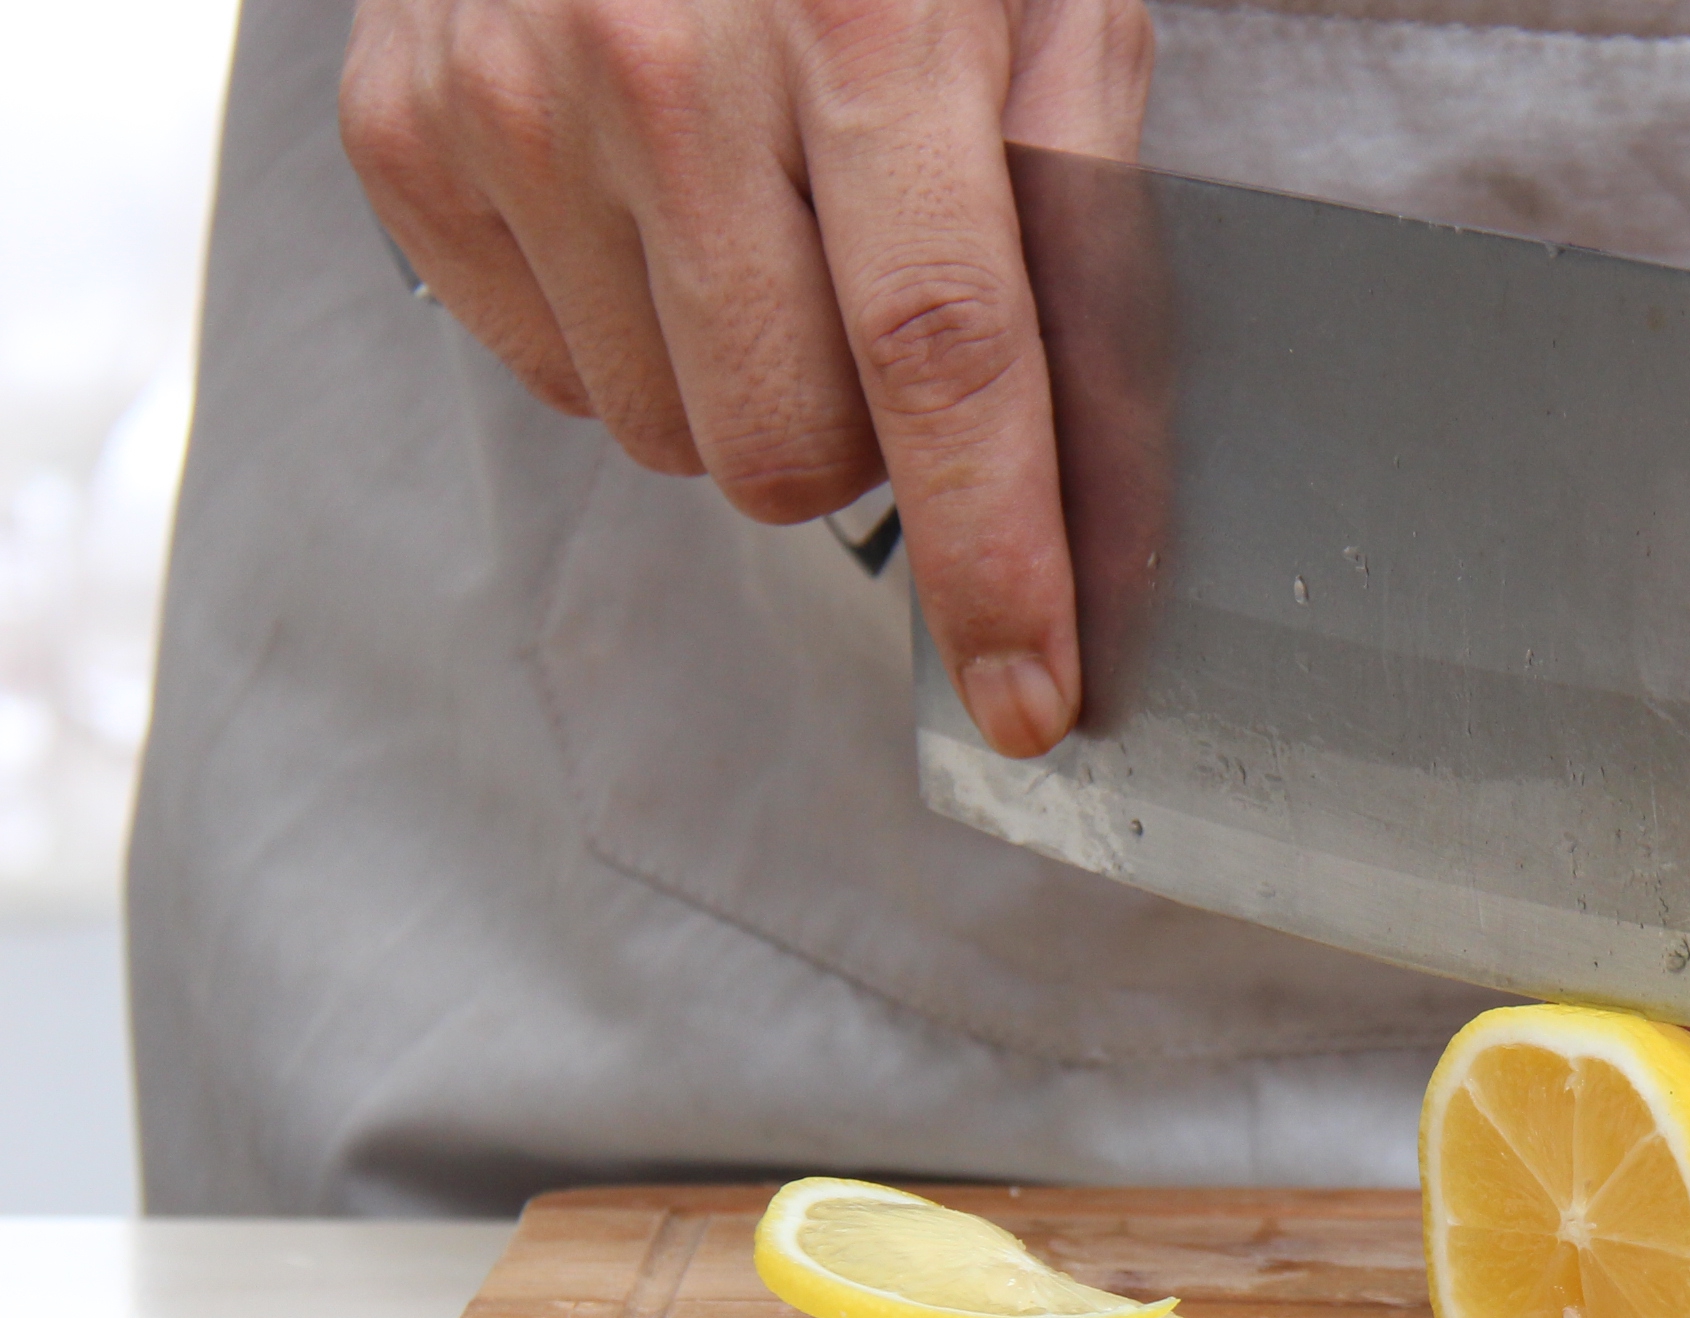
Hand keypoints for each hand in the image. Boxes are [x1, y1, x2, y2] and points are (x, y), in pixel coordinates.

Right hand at [340, 0, 1152, 756]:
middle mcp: (656, 69)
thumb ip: (1074, 178)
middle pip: (786, 450)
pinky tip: (647, 199)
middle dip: (860, 445)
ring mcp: (503, 101)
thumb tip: (1104, 431)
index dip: (998, 555)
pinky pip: (550, 371)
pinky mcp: (402, 133)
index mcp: (853, 26)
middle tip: (873, 313)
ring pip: (665, 435)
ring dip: (738, 381)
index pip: (944, 363)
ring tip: (755, 224)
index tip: (1031, 695)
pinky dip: (624, 327)